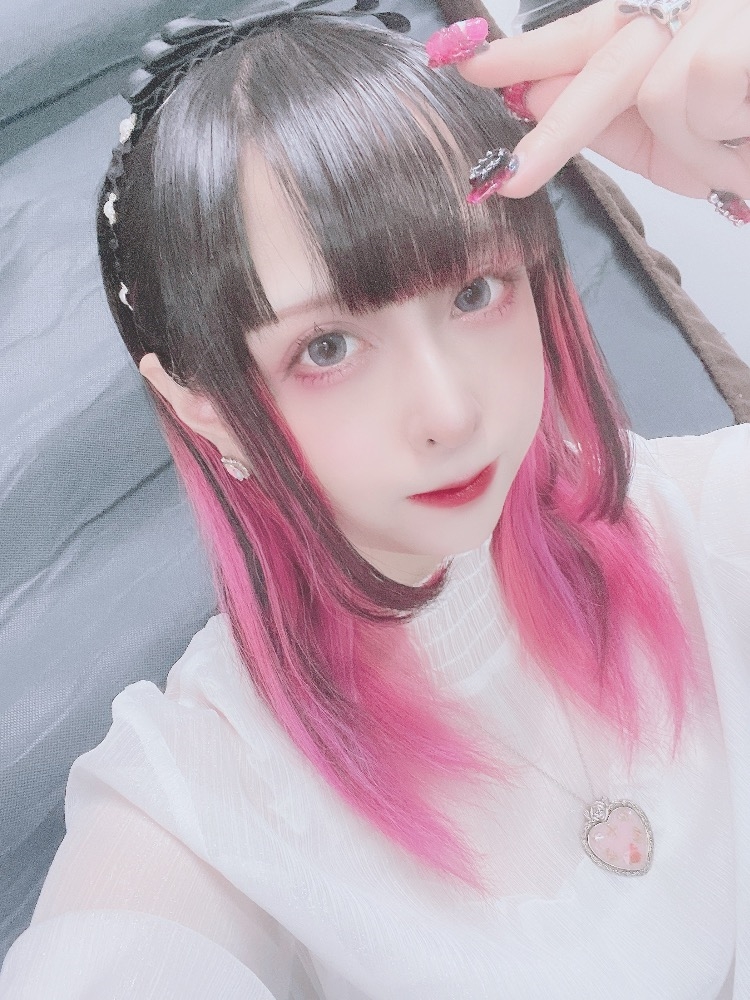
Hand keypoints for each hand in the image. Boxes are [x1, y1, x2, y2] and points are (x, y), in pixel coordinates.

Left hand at [452, 0, 749, 200]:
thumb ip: (612, 121)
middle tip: (511, 179)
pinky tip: (749, 141)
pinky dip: (715, 140)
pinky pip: (691, 93)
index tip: (470, 64)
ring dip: (691, 147)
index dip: (534, 50)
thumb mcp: (681, 146)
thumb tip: (534, 98)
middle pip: (609, 47)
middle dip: (559, 121)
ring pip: (654, 86)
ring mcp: (723, 11)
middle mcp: (701, 8)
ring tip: (741, 157)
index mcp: (682, 29)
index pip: (596, 28)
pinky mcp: (737, 37)